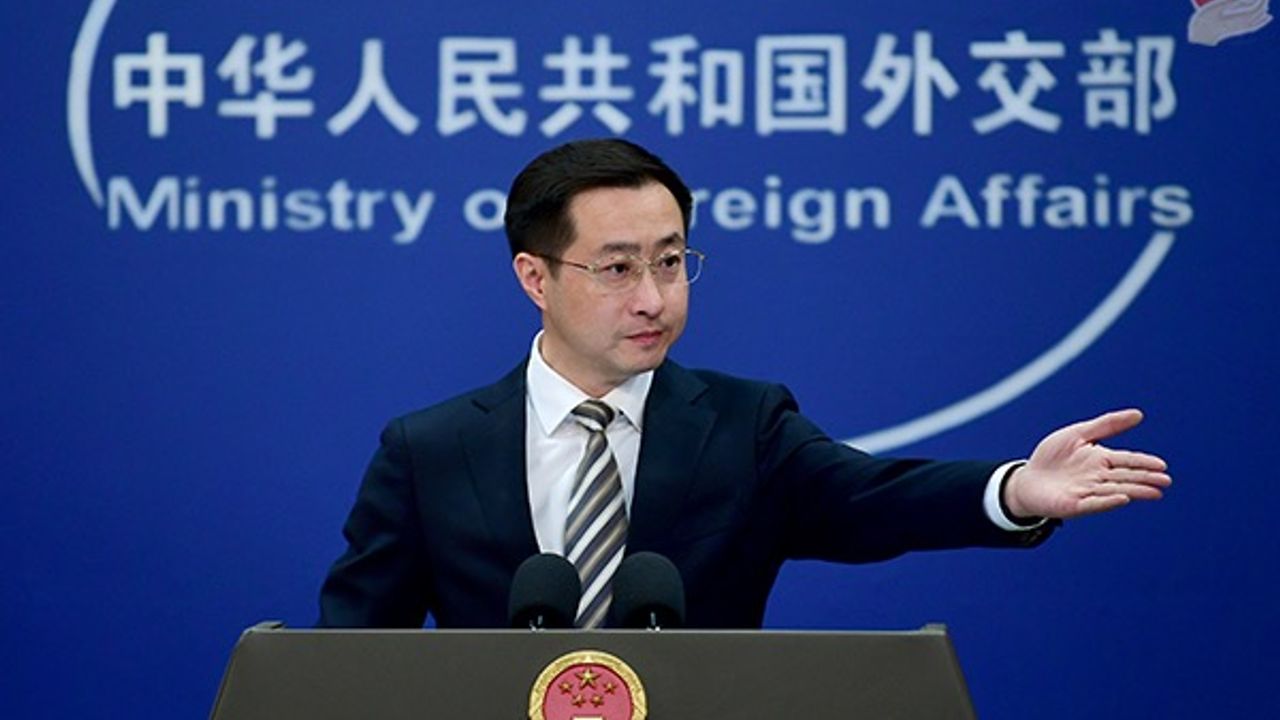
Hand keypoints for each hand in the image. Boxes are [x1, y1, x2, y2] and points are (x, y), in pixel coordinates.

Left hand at [1004, 409, 1170, 519]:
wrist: (1027, 479)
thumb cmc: (1053, 456)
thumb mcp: (1078, 434)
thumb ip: (1107, 425)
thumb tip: (1139, 414)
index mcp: (1101, 460)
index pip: (1127, 460)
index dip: (1144, 462)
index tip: (1162, 465)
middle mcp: (1098, 477)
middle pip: (1126, 477)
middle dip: (1146, 478)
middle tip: (1166, 481)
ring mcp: (1088, 492)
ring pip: (1115, 490)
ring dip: (1135, 491)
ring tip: (1155, 492)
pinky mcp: (1075, 505)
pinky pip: (1094, 503)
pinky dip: (1109, 501)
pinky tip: (1123, 498)